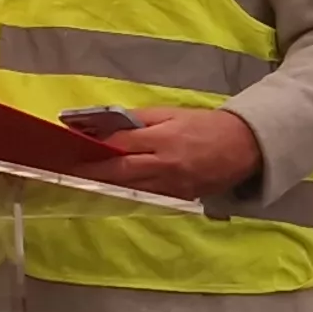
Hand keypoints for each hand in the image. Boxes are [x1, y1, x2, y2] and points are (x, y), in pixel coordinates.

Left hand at [86, 107, 263, 201]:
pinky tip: (113, 188)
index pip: (121, 144)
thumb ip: (139, 120)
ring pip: (130, 187)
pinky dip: (129, 191)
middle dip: (93, 171)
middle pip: (120, 171)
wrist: (242, 146)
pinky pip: (147, 196)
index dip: (96, 146)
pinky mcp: (178, 197)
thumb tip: (106, 126)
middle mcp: (164, 165)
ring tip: (84, 179)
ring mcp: (171, 185)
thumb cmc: (203, 125)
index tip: (74, 146)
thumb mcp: (171, 113)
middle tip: (69, 170)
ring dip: (106, 184)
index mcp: (162, 139)